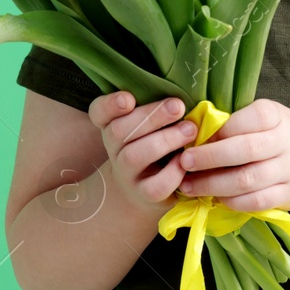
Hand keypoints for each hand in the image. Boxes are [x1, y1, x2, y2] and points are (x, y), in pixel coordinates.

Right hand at [87, 91, 197, 212]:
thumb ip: (156, 109)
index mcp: (112, 126)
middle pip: (119, 131)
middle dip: (151, 116)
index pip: (99, 113)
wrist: (143, 190)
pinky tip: (186, 160)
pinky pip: (156, 185)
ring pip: (134, 156)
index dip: (110, 105)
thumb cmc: (153, 145)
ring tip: (190, 129)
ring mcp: (127, 174)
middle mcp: (114, 149)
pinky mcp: (145, 194)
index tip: (128, 98)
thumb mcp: (148, 125)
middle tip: (178, 106)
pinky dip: (173, 172)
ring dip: (165, 140)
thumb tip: (181, 95)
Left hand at [175, 98, 289, 212]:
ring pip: (248, 180)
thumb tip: (194, 130)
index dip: (220, 129)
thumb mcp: (268, 118)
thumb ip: (239, 122)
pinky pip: (257, 202)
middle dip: (210, 157)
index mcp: (277, 116)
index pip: (249, 119)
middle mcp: (286, 141)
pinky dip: (232, 202)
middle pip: (245, 150)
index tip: (195, 136)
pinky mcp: (288, 195)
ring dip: (214, 184)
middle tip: (185, 162)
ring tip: (190, 186)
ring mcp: (289, 170)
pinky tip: (215, 199)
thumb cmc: (284, 135)